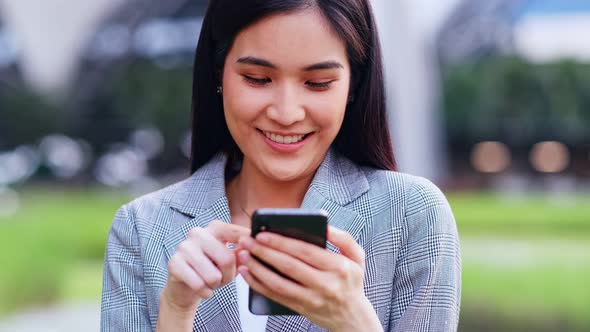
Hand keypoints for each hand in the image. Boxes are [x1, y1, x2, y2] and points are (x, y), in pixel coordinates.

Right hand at [162, 220, 248, 311]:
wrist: (185, 287)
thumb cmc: (211, 270)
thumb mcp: (230, 261)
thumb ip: (241, 254)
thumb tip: (247, 251)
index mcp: (214, 228)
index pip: (236, 233)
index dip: (247, 246)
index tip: (250, 256)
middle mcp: (198, 232)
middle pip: (227, 258)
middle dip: (229, 275)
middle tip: (224, 278)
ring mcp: (184, 247)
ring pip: (213, 275)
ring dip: (216, 285)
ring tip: (210, 282)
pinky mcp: (174, 263)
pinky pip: (199, 284)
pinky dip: (205, 292)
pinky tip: (202, 288)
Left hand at [237, 226, 381, 331]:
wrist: (352, 318)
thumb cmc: (351, 282)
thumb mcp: (357, 258)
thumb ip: (343, 238)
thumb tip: (325, 225)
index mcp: (339, 267)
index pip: (305, 251)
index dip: (281, 242)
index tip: (262, 233)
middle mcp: (326, 284)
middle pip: (289, 266)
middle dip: (264, 252)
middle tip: (247, 241)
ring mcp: (312, 299)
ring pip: (279, 283)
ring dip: (257, 268)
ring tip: (243, 255)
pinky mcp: (301, 308)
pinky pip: (276, 296)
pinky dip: (258, 284)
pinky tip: (247, 273)